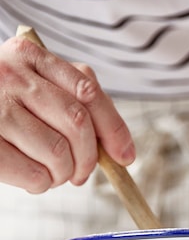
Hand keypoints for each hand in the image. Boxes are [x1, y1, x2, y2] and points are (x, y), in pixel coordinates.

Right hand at [0, 34, 134, 191]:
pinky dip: (42, 183)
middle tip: (83, 172)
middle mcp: (10, 75)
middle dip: (90, 156)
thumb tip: (119, 148)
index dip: (114, 128)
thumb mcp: (31, 83)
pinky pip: (31, 172)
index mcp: (30, 55)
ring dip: (65, 172)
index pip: (88, 92)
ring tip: (56, 174)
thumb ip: (71, 98)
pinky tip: (36, 180)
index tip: (126, 156)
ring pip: (57, 150)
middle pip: (77, 123)